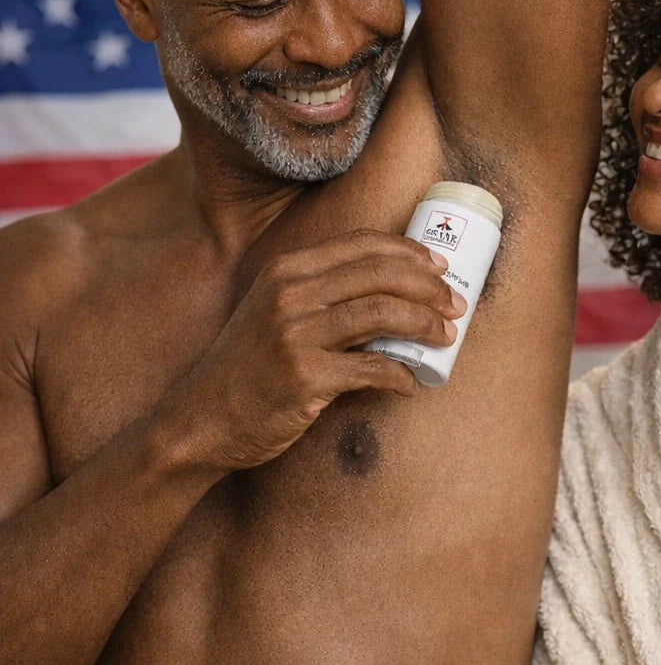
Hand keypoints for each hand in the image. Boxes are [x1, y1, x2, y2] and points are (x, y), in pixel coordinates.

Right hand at [170, 230, 466, 472]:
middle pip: (380, 274)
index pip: (362, 245)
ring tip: (446, 336)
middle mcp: (290, 293)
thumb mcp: (275, 313)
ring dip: (425, 324)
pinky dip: (401, 374)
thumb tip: (394, 295)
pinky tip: (412, 383)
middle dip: (429, 287)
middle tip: (456, 304)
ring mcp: (294, 333)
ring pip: (382, 314)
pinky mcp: (303, 376)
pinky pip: (371, 368)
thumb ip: (321, 296)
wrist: (200, 419)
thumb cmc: (249, 368)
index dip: (409, 252)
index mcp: (287, 270)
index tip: (440, 267)